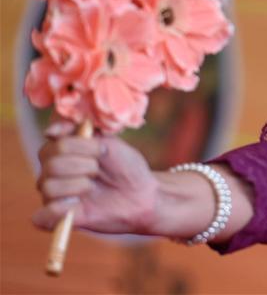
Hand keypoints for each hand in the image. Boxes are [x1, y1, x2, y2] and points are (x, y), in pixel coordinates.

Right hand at [32, 121, 159, 235]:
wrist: (141, 193)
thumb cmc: (125, 165)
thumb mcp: (108, 141)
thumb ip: (80, 132)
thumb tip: (49, 131)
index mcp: (61, 151)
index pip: (54, 144)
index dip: (81, 146)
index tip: (101, 149)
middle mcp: (51, 172)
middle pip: (51, 165)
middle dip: (84, 165)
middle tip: (99, 169)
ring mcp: (53, 195)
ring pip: (48, 187)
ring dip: (78, 185)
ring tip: (93, 186)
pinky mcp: (56, 218)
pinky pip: (42, 216)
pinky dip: (61, 209)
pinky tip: (79, 205)